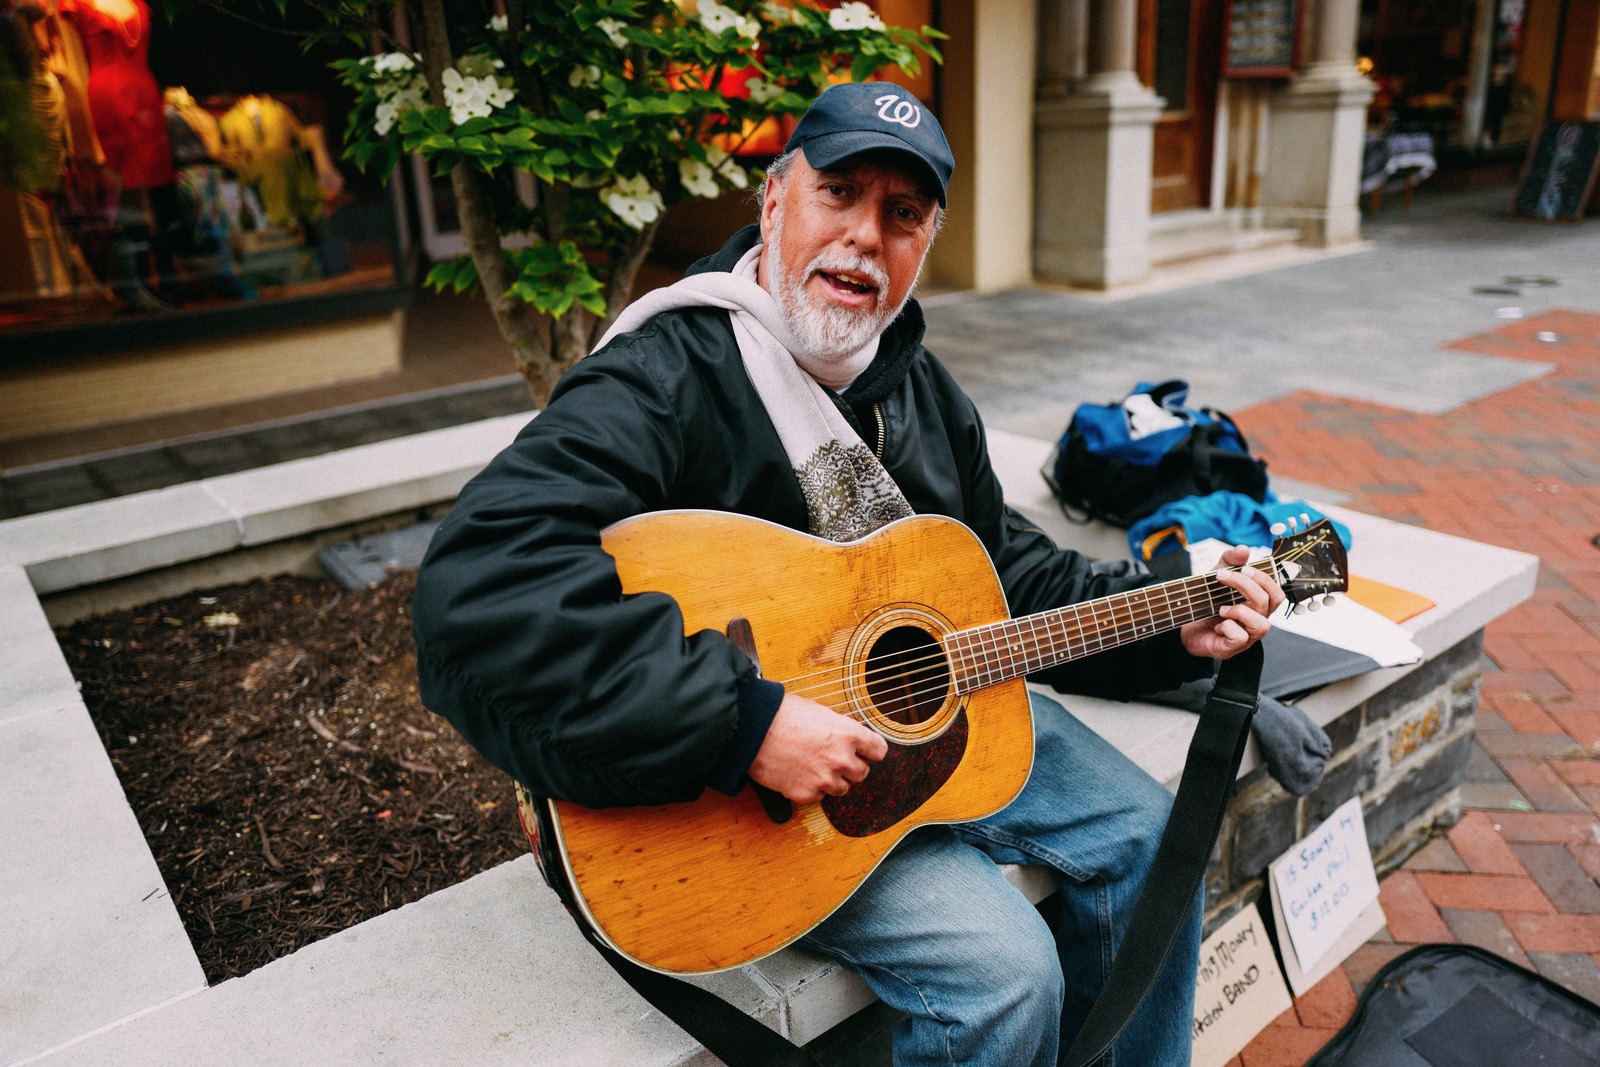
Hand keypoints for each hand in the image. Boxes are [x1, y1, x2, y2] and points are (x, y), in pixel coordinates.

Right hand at [748, 693, 887, 803]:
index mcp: (849, 734)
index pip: (879, 750)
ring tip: (813, 766)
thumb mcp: (819, 712)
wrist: (753, 730)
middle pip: (862, 773)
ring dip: (832, 780)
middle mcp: (842, 759)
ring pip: (842, 788)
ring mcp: (825, 779)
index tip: (867, 753)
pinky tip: (799, 774)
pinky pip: (819, 797)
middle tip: (833, 760)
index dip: (871, 751)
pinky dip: (811, 789)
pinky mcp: (807, 794)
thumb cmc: (782, 714)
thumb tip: (845, 739)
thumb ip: (838, 729)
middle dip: (850, 767)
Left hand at [1180, 545, 1284, 659]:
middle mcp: (1256, 620)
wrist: (1183, 626)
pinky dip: (1228, 627)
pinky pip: (1240, 638)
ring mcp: (1246, 637)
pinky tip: (1217, 625)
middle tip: (1222, 576)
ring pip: (1261, 625)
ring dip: (1240, 610)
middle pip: (1270, 603)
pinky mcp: (1231, 648)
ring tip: (1221, 608)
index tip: (1242, 567)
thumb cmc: (1206, 602)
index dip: (1264, 578)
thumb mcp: (1215, 577)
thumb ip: (1228, 562)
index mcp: (1257, 605)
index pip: (1276, 592)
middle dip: (1247, 585)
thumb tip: (1244, 549)